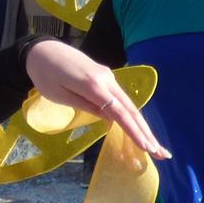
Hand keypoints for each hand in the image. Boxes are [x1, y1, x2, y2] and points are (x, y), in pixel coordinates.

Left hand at [22, 41, 169, 159]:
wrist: (41, 49)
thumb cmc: (45, 74)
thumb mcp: (60, 95)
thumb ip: (86, 106)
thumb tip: (110, 118)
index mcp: (94, 85)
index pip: (119, 112)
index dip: (134, 131)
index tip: (147, 147)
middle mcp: (106, 79)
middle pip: (130, 109)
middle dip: (146, 132)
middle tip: (161, 152)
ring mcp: (107, 76)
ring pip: (128, 103)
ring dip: (142, 125)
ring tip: (153, 145)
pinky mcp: (104, 76)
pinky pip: (121, 98)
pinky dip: (131, 114)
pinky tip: (138, 127)